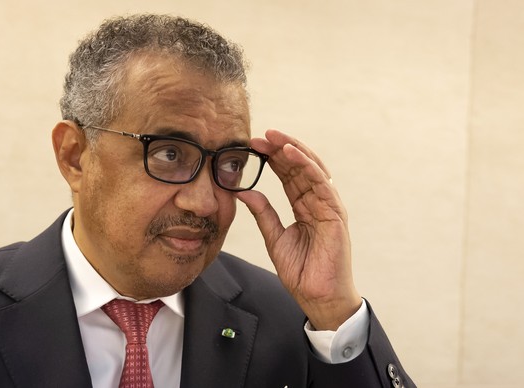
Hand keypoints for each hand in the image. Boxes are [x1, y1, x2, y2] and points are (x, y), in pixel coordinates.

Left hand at [236, 129, 360, 329]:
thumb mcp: (275, 237)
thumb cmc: (301, 270)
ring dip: (292, 150)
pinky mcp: (335, 213)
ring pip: (311, 169)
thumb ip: (263, 213)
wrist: (317, 296)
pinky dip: (307, 165)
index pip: (288, 175)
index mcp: (304, 206)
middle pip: (299, 167)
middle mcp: (317, 201)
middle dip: (279, 148)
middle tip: (259, 135)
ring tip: (273, 136)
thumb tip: (244, 191)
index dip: (271, 158)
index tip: (251, 145)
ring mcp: (328, 205)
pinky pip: (321, 183)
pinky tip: (291, 152)